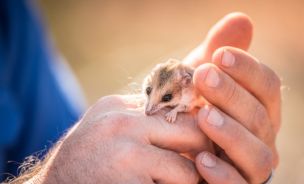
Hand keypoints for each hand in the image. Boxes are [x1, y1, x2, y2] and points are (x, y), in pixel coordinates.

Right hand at [34, 95, 211, 183]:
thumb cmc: (84, 162)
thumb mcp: (106, 126)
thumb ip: (139, 117)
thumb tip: (187, 114)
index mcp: (120, 107)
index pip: (178, 106)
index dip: (193, 127)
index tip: (194, 144)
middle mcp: (124, 124)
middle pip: (193, 132)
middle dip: (202, 154)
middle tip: (197, 168)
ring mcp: (127, 155)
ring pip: (188, 172)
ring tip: (163, 183)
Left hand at [184, 13, 279, 183]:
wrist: (172, 150)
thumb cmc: (190, 111)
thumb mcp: (198, 83)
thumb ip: (216, 54)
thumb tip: (240, 20)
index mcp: (258, 108)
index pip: (267, 86)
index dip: (247, 69)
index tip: (220, 54)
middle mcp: (261, 137)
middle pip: (261, 117)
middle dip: (233, 95)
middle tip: (203, 76)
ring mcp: (250, 166)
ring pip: (257, 154)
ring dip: (231, 133)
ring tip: (204, 116)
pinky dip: (222, 175)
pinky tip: (199, 159)